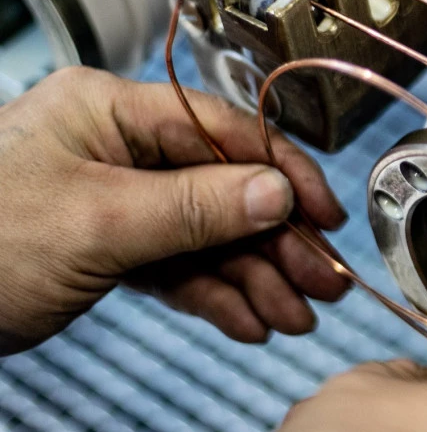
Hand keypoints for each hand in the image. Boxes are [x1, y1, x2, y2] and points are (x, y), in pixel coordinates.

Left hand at [0, 67, 347, 353]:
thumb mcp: (98, 220)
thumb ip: (196, 206)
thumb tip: (278, 191)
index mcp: (111, 111)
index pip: (222, 131)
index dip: (281, 173)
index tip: (324, 214)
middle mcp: (118, 148)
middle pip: (222, 190)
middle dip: (275, 241)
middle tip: (322, 282)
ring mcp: (114, 198)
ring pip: (205, 235)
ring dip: (252, 277)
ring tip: (293, 315)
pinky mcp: (107, 245)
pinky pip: (175, 265)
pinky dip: (211, 294)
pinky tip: (246, 319)